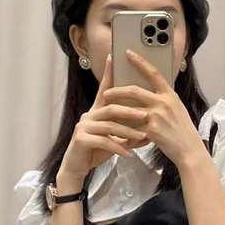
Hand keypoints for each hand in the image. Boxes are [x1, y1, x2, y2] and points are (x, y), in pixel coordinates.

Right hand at [60, 54, 150, 178]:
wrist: (77, 167)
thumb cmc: (96, 151)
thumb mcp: (114, 140)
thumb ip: (126, 133)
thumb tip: (147, 130)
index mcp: (96, 111)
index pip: (104, 89)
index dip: (108, 74)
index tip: (115, 57)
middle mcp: (88, 115)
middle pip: (111, 107)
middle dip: (130, 111)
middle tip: (147, 115)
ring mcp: (83, 127)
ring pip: (109, 125)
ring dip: (128, 131)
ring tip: (143, 137)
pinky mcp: (81, 140)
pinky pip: (103, 141)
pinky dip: (118, 147)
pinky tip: (128, 153)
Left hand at [102, 49, 205, 168]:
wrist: (190, 150)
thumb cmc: (183, 131)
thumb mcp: (178, 109)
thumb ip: (164, 100)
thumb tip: (150, 93)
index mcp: (170, 95)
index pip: (153, 73)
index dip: (140, 62)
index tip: (128, 53)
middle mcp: (163, 102)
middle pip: (134, 90)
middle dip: (117, 90)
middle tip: (107, 91)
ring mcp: (157, 116)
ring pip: (129, 108)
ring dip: (115, 108)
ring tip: (106, 108)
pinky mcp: (152, 130)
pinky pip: (132, 126)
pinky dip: (123, 128)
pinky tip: (115, 129)